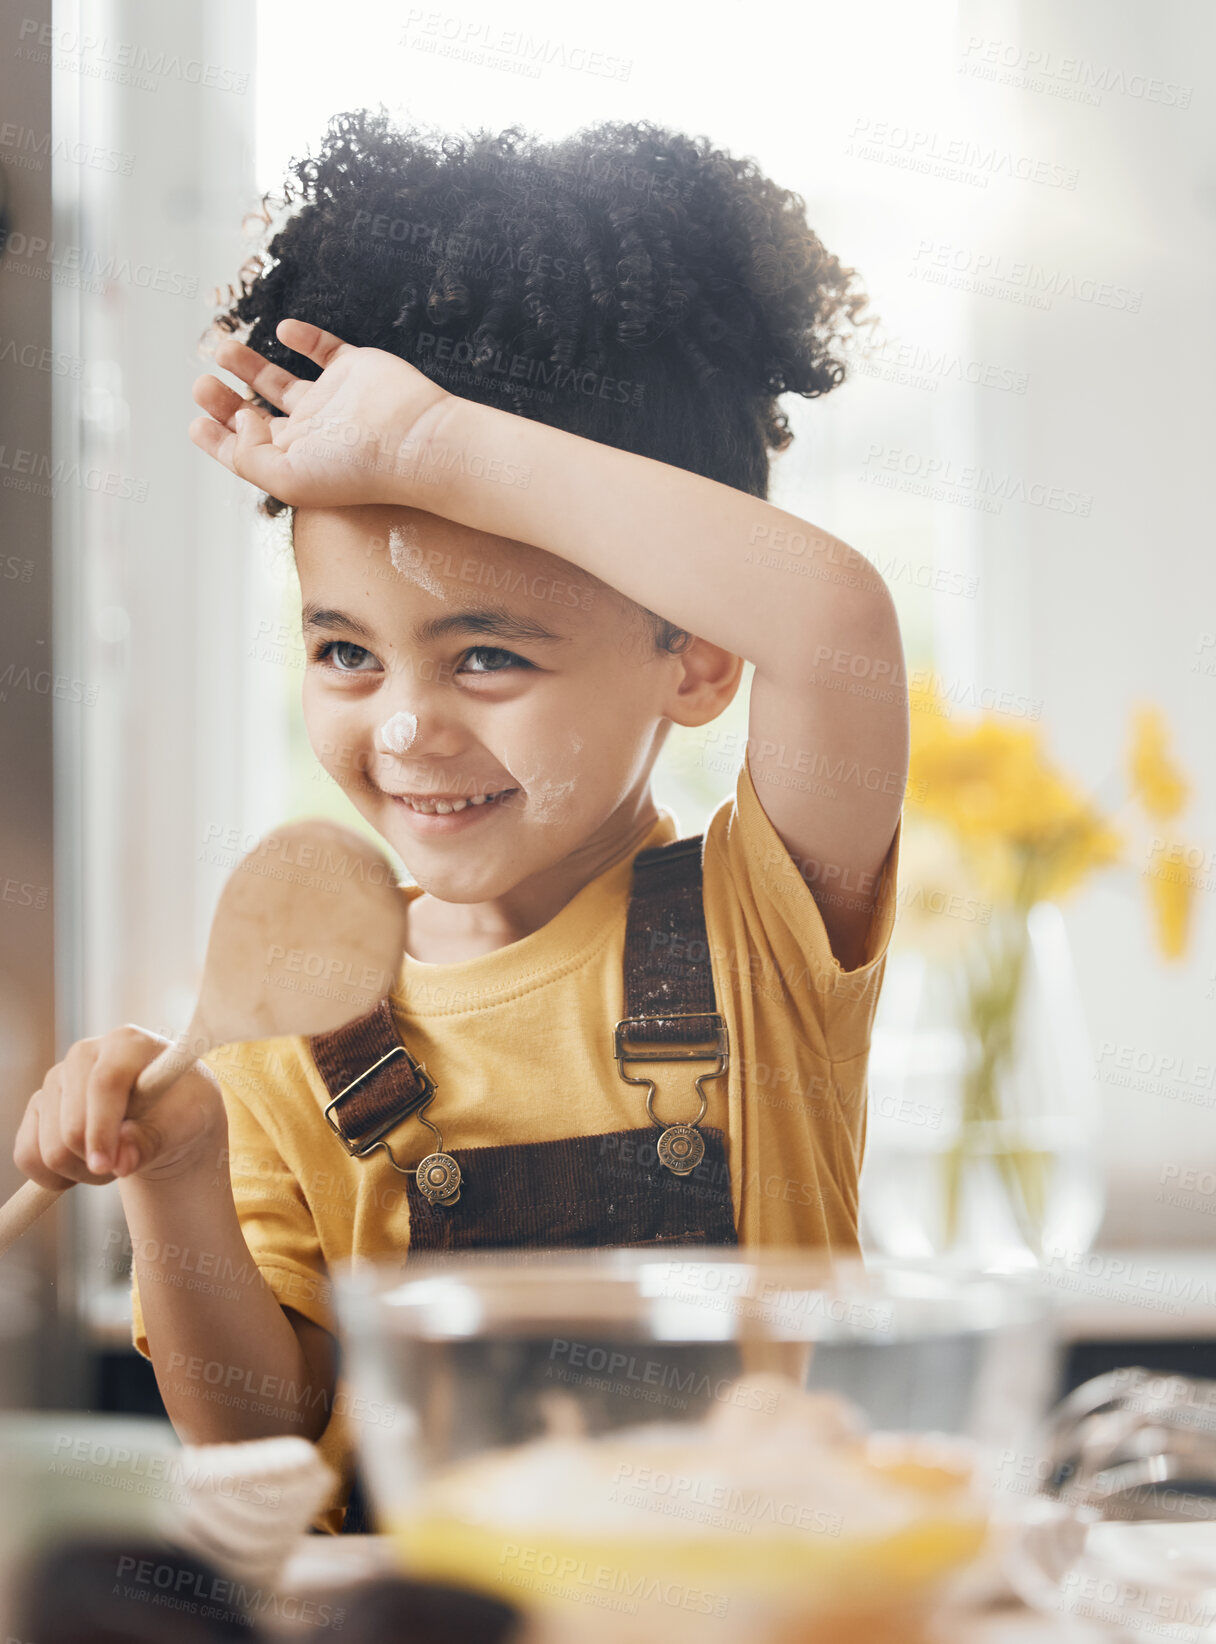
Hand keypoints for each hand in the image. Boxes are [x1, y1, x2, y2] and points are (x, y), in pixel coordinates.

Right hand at [14, 1026, 226, 1189]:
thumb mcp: (186, 1121)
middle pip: (70, 1124)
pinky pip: (27, 1155)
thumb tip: (121, 1162)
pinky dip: (54, 1175)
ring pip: (48, 1147)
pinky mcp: (38, 1107)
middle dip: (98, 1159)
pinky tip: (85, 1165)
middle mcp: (84, 1054)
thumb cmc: (183, 1109)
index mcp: (127, 1043)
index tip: (108, 1167)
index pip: (104, 1084)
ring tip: (114, 1159)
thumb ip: (154, 1139)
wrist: (169, 1114)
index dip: (102, 1129)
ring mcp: (56, 1080)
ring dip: (81, 1170)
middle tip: (128, 1163)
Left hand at [188, 317, 452, 507]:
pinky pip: (324, 349)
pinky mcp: (354, 369)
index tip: (195, 423)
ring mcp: (333, 400)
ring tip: (222, 348)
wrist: (414, 439)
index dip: (219, 439)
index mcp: (295, 461)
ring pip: (281, 381)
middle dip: (225, 400)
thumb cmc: (357, 469)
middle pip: (258, 415)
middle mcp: (311, 433)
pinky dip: (303, 336)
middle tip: (200, 384)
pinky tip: (284, 330)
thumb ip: (248, 455)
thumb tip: (237, 419)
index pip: (248, 451)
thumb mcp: (287, 478)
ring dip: (250, 366)